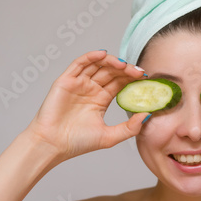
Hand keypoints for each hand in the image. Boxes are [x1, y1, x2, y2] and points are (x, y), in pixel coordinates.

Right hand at [25, 50, 149, 162]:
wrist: (52, 145)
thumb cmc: (77, 143)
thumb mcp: (110, 136)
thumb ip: (130, 127)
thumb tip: (148, 115)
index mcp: (101, 99)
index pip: (120, 83)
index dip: (132, 79)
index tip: (145, 78)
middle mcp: (91, 89)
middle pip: (111, 72)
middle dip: (126, 70)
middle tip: (139, 72)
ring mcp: (79, 84)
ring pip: (98, 65)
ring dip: (112, 62)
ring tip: (124, 65)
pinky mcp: (66, 81)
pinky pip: (79, 64)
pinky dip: (91, 57)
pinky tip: (104, 55)